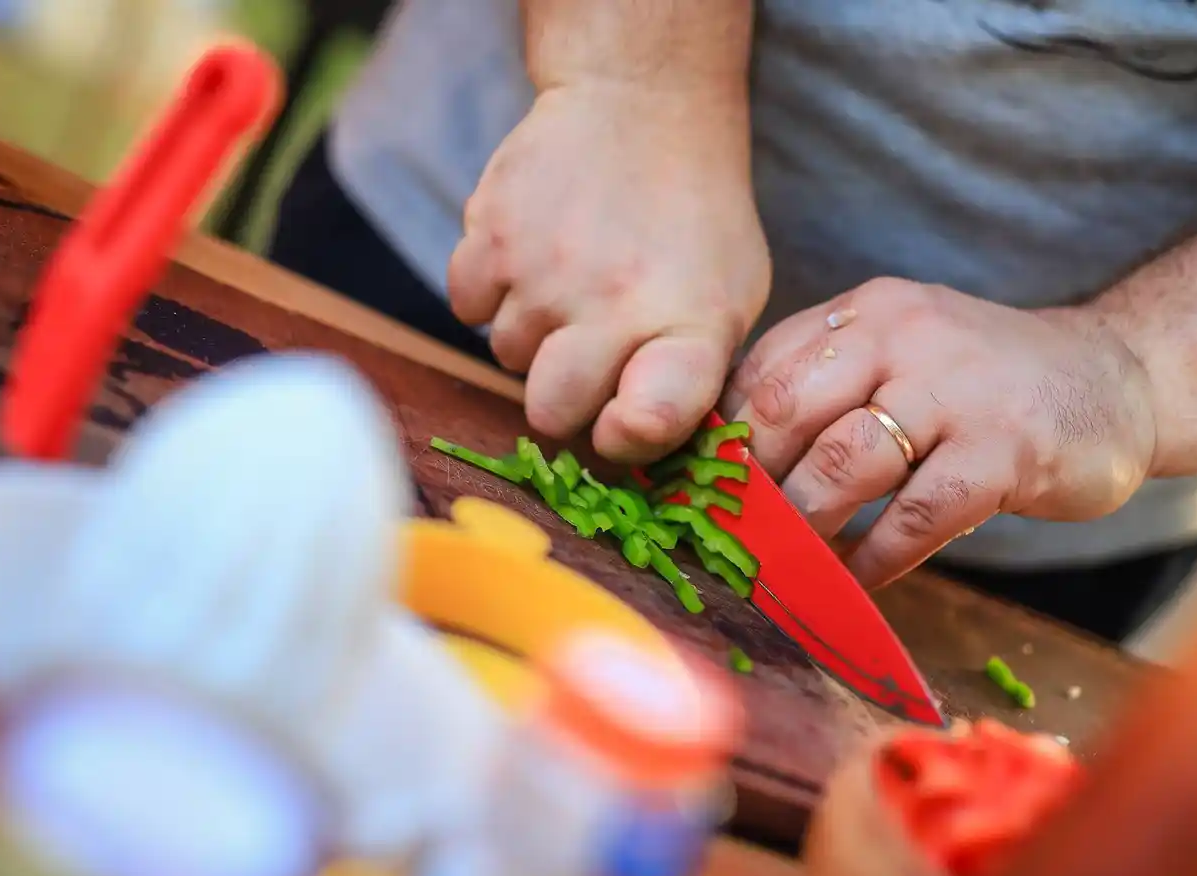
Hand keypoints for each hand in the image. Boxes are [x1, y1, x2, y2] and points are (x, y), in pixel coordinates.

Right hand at [447, 83, 770, 462]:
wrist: (642, 104)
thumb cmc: (693, 221)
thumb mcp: (731, 299)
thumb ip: (690, 380)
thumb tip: (637, 452)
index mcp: (690, 325)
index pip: (649, 422)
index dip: (625, 438)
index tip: (622, 418)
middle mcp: (614, 302)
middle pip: (551, 412)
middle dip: (563, 395)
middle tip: (587, 351)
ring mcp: (544, 269)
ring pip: (504, 357)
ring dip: (530, 334)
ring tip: (569, 280)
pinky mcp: (489, 233)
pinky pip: (465, 309)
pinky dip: (490, 292)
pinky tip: (531, 257)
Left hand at [723, 278, 1156, 587]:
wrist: (1118, 378)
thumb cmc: (980, 383)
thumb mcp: (900, 356)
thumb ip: (824, 390)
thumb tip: (725, 466)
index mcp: (865, 313)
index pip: (764, 372)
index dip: (721, 443)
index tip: (698, 498)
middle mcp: (904, 335)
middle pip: (786, 411)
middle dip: (748, 485)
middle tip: (729, 539)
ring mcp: (958, 391)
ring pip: (843, 465)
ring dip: (802, 529)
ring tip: (781, 568)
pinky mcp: (1005, 451)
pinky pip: (915, 517)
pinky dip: (872, 559)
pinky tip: (853, 582)